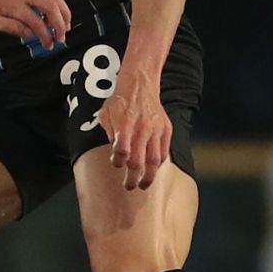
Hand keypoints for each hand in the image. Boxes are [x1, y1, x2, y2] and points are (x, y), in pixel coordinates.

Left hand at [0, 0, 70, 48]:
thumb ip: (10, 27)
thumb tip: (29, 34)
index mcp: (13, 4)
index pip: (37, 22)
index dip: (45, 36)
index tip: (48, 45)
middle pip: (51, 7)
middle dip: (60, 24)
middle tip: (61, 38)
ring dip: (63, 12)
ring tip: (65, 26)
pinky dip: (56, 4)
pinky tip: (56, 14)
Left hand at [94, 74, 170, 189]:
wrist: (140, 84)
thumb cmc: (120, 101)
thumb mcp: (106, 114)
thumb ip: (109, 133)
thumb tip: (115, 153)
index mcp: (125, 125)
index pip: (122, 150)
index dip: (118, 161)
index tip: (116, 164)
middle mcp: (141, 128)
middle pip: (138, 161)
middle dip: (133, 178)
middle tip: (129, 187)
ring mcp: (156, 130)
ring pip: (154, 160)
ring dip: (148, 176)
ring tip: (143, 185)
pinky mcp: (166, 130)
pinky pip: (164, 152)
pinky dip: (158, 164)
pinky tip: (152, 171)